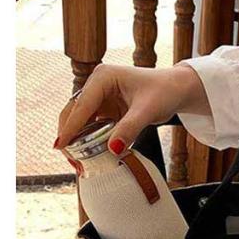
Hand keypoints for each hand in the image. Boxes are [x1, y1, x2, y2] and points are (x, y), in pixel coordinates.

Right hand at [55, 63, 208, 152]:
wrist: (176, 90)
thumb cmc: (164, 92)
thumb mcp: (147, 111)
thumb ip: (130, 129)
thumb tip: (112, 150)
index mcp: (103, 77)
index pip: (82, 105)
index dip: (70, 127)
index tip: (61, 146)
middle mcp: (97, 84)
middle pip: (74, 112)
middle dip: (70, 135)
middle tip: (71, 159)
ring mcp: (101, 96)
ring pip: (81, 120)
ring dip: (78, 139)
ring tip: (78, 161)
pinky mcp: (106, 108)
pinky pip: (92, 125)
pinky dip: (90, 139)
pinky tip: (89, 154)